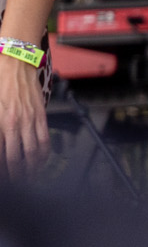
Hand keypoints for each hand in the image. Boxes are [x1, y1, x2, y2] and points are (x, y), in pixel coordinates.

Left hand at [0, 60, 42, 178]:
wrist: (15, 63)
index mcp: (0, 122)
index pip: (1, 154)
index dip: (2, 169)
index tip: (4, 177)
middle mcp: (15, 123)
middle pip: (16, 158)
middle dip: (15, 174)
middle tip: (14, 183)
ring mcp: (30, 120)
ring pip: (33, 152)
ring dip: (31, 168)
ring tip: (29, 178)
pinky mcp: (41, 115)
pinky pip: (45, 139)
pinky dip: (43, 154)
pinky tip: (41, 161)